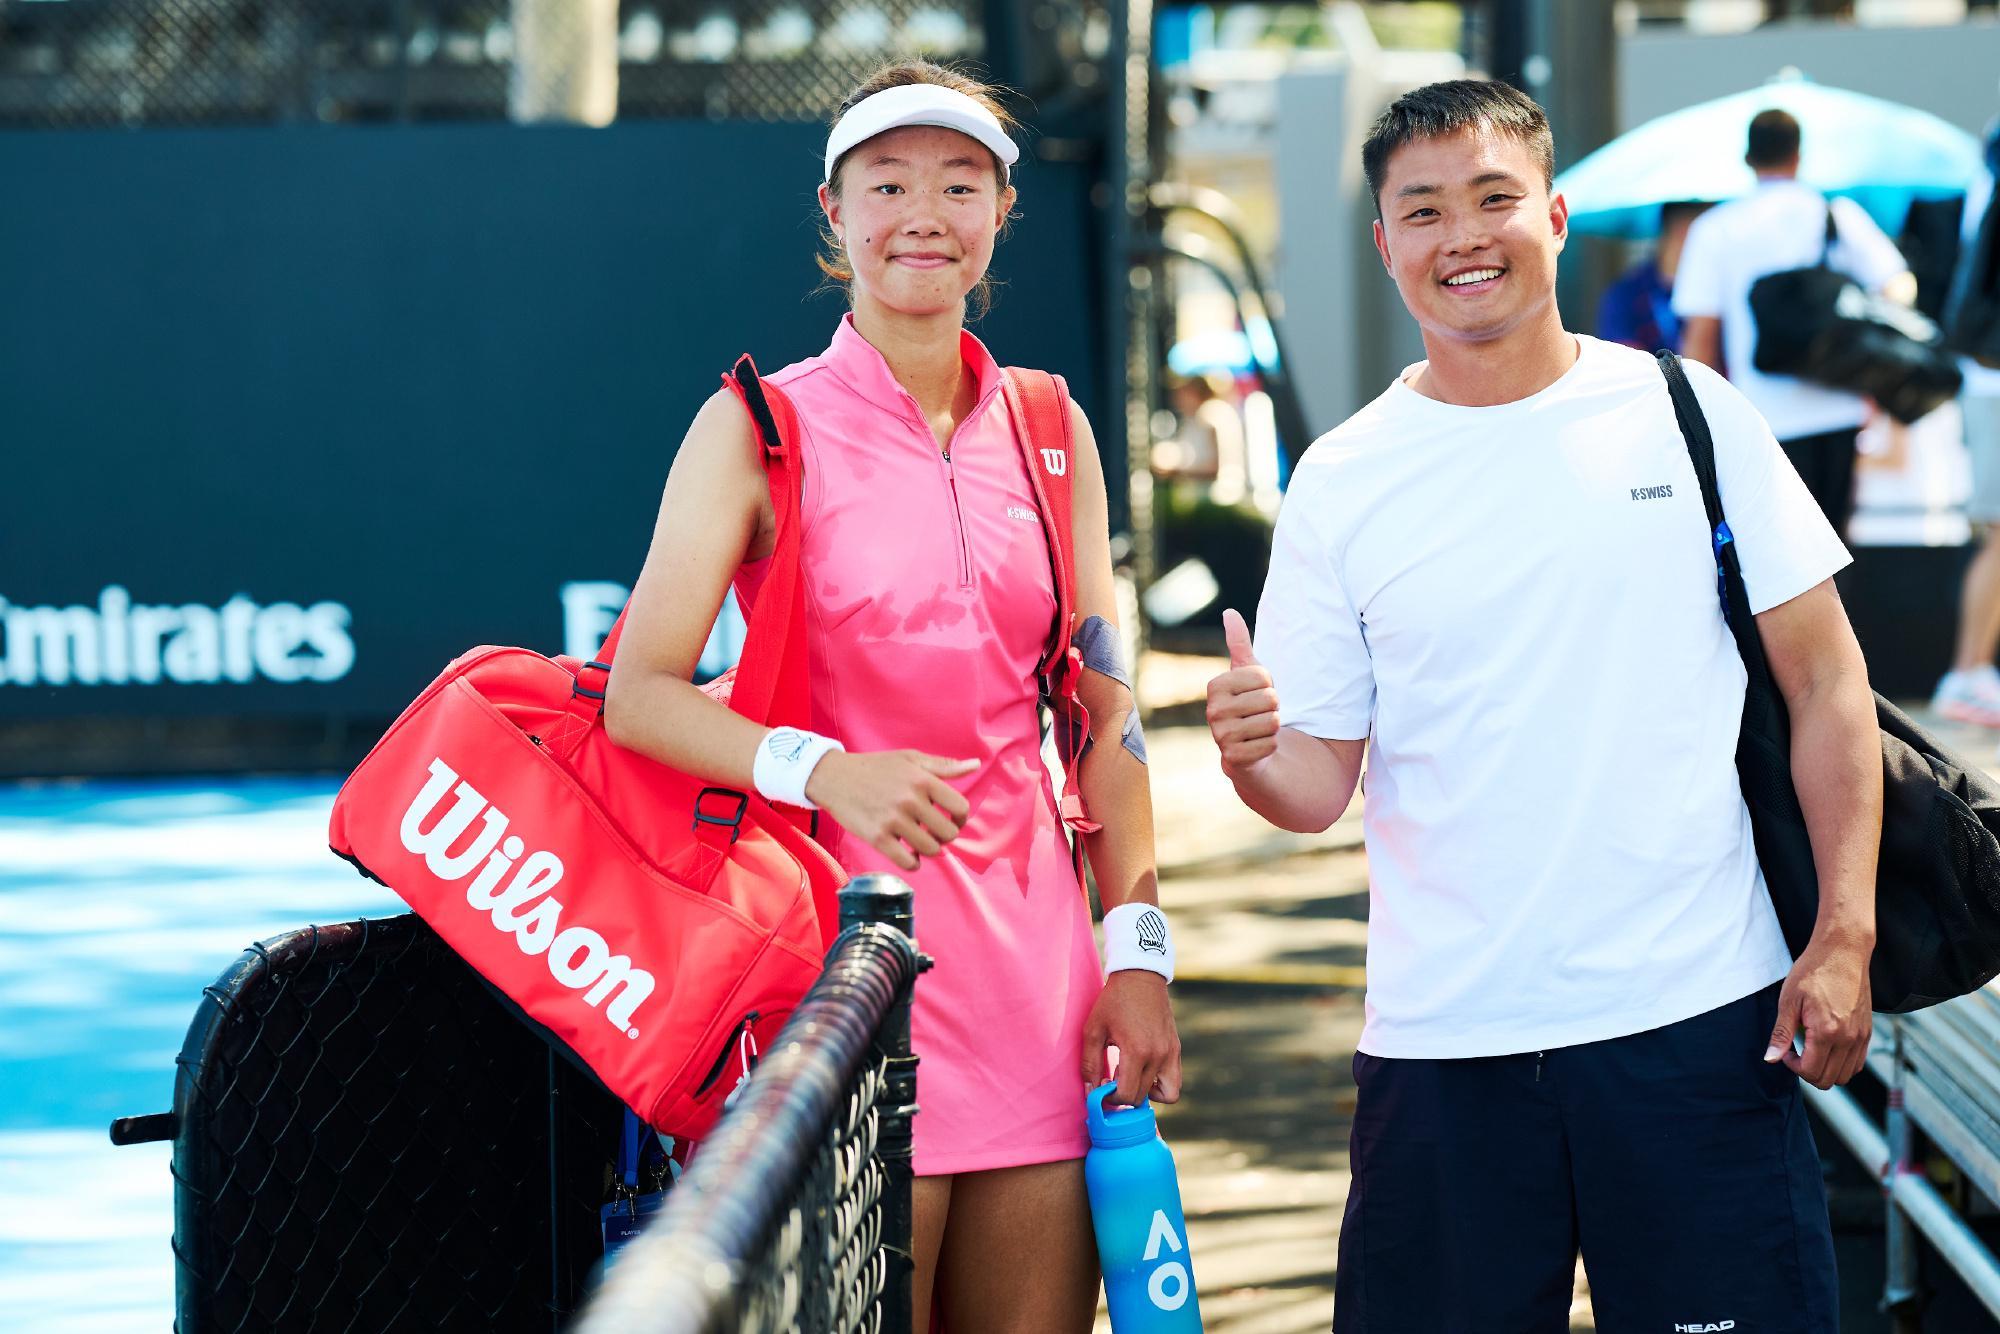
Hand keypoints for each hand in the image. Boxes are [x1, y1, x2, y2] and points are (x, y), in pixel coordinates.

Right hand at [804, 750, 974, 871]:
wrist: (833, 777)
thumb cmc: (876, 767)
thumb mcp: (910, 759)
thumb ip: (943, 766)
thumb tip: (975, 765)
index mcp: (922, 779)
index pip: (960, 808)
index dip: (961, 818)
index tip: (951, 819)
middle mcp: (910, 800)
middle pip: (948, 833)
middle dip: (945, 836)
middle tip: (934, 832)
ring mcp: (893, 820)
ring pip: (930, 849)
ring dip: (929, 850)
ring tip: (920, 842)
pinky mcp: (876, 837)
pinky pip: (907, 862)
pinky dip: (913, 863)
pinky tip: (908, 854)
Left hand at [1082, 970, 1182, 1107]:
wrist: (1140, 976)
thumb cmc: (1114, 1001)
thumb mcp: (1093, 1029)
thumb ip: (1090, 1063)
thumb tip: (1091, 1091)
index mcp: (1137, 1051)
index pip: (1126, 1095)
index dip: (1111, 1099)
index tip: (1102, 1088)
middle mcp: (1158, 1055)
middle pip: (1142, 1097)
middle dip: (1124, 1096)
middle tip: (1111, 1082)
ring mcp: (1171, 1053)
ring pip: (1168, 1094)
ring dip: (1148, 1095)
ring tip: (1132, 1079)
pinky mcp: (1176, 1049)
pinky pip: (1175, 1080)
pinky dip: (1160, 1084)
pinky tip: (1143, 1071)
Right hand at [1207, 608, 1280, 775]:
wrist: (1249, 751)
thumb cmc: (1249, 707)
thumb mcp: (1247, 674)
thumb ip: (1238, 644)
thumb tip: (1229, 612)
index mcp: (1215, 687)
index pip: (1263, 676)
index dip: (1269, 686)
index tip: (1256, 696)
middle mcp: (1212, 711)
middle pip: (1270, 699)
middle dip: (1273, 708)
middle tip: (1259, 716)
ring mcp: (1220, 736)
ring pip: (1273, 722)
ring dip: (1273, 728)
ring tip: (1258, 731)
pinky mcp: (1232, 760)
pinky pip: (1271, 744)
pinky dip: (1271, 747)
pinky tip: (1258, 748)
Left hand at [1765, 936, 1872, 1088]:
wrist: (1842, 952)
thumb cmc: (1813, 971)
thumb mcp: (1789, 1001)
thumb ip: (1781, 1034)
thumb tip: (1771, 1059)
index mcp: (1828, 1031)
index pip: (1811, 1071)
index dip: (1793, 1067)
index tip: (1786, 1051)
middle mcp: (1849, 1038)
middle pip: (1829, 1079)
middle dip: (1807, 1072)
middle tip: (1795, 1052)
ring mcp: (1862, 1036)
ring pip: (1846, 1075)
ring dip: (1825, 1070)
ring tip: (1810, 1049)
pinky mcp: (1868, 1032)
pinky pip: (1857, 1062)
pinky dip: (1841, 1064)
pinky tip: (1826, 1047)